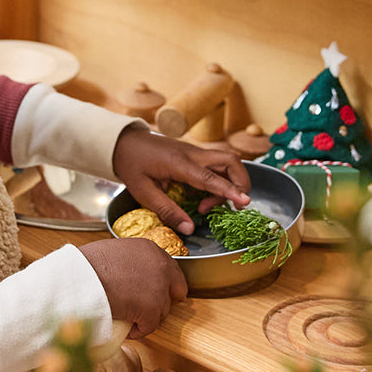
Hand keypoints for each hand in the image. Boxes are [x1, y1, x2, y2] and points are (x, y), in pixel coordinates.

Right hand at [80, 237, 186, 337]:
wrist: (83, 277)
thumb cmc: (89, 264)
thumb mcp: (117, 251)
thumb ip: (132, 261)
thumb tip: (131, 274)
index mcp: (151, 249)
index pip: (171, 268)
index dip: (165, 283)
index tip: (158, 292)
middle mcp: (161, 265)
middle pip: (175, 289)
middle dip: (164, 300)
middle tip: (148, 309)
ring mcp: (159, 288)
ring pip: (162, 311)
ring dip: (147, 316)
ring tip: (128, 317)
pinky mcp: (152, 309)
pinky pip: (149, 326)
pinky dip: (138, 330)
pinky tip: (125, 326)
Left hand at [111, 128, 250, 234]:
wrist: (125, 141)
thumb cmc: (132, 165)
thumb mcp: (143, 192)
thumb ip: (167, 210)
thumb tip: (189, 229)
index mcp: (179, 163)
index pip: (210, 177)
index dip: (229, 190)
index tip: (245, 202)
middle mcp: (193, 155)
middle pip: (230, 161)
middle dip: (242, 182)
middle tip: (233, 205)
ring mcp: (196, 152)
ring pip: (227, 161)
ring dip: (230, 183)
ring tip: (207, 206)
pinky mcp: (196, 155)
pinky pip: (217, 166)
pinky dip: (220, 181)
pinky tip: (203, 197)